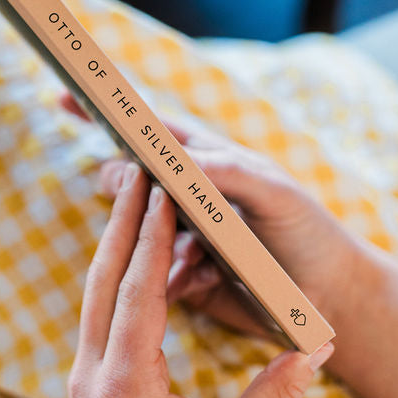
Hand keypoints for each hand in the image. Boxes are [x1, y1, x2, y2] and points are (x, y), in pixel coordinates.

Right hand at [60, 90, 368, 340]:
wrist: (328, 298)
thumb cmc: (307, 232)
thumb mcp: (275, 194)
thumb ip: (230, 173)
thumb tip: (177, 161)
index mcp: (207, 162)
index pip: (152, 130)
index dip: (111, 113)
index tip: (68, 98)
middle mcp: (188, 197)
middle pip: (132, 183)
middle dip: (127, 194)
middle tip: (153, 207)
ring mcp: (181, 237)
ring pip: (140, 236)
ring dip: (162, 246)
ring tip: (202, 259)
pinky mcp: (184, 278)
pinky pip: (157, 276)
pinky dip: (175, 279)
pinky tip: (206, 280)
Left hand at [69, 160, 333, 397]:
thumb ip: (275, 395)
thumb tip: (321, 344)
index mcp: (125, 383)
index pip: (139, 290)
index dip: (152, 234)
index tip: (163, 184)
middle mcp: (92, 373)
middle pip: (103, 278)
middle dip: (122, 221)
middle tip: (138, 167)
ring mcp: (83, 379)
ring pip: (93, 294)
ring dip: (115, 245)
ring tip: (134, 199)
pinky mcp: (87, 386)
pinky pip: (97, 315)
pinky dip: (115, 279)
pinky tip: (133, 261)